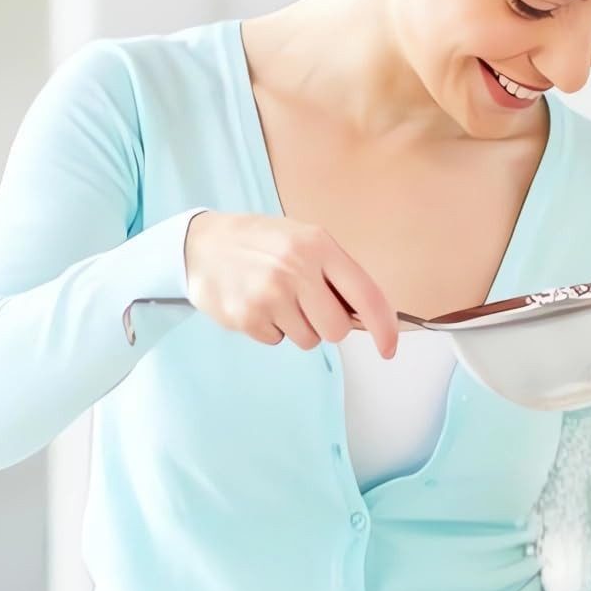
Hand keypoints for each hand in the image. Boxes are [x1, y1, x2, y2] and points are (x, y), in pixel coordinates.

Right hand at [184, 212, 397, 356]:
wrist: (202, 243)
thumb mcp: (304, 241)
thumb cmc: (263, 245)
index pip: (366, 295)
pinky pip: (277, 341)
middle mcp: (296, 268)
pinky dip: (270, 329)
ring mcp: (270, 293)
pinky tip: (256, 304)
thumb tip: (367, 319)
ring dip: (296, 328)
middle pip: (336, 330)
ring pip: (308, 340)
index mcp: (318, 245)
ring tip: (276, 300)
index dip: (384, 327)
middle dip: (326, 326)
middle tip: (306, 306)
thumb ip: (336, 275)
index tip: (388, 349)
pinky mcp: (247, 316)